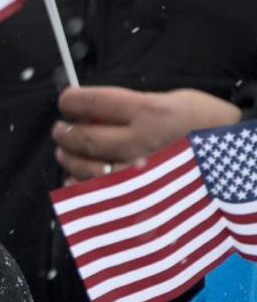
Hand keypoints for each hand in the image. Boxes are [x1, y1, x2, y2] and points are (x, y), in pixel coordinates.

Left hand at [52, 87, 241, 182]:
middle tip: (61, 129)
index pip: (93, 102)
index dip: (71, 100)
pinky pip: (96, 196)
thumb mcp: (176, 101)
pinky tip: (75, 180)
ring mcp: (138, 176)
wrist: (243, 166)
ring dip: (68, 158)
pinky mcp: (138, 201)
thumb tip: (94, 110)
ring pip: (85, 168)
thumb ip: (133, 105)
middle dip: (64, 131)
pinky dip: (79, 187)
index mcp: (150, 112)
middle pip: (83, 137)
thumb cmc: (208, 128)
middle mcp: (139, 144)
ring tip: (65, 152)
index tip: (66, 100)